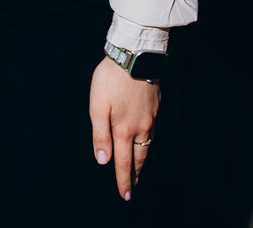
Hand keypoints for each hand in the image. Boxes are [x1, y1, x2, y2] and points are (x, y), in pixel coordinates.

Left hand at [89, 56, 158, 201]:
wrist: (135, 55)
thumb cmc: (111, 79)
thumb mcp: (97, 106)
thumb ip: (100, 135)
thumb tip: (103, 160)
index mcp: (123, 129)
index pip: (122, 162)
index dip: (122, 180)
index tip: (125, 195)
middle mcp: (140, 127)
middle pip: (138, 157)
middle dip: (134, 174)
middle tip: (133, 187)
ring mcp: (150, 117)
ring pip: (147, 146)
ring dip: (142, 160)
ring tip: (138, 168)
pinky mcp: (155, 107)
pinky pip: (152, 132)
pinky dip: (148, 143)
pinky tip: (145, 141)